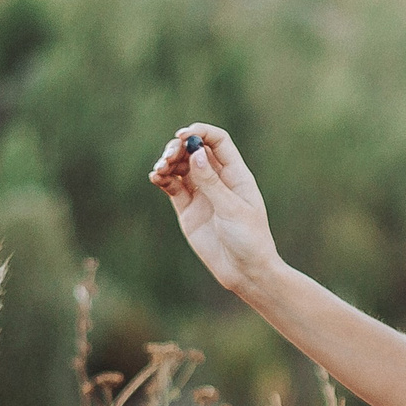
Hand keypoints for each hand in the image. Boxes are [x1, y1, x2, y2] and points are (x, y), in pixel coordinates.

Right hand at [148, 124, 281, 298]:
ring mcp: (202, 194)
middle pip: (194, 151)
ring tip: (160, 169)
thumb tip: (195, 153)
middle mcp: (217, 180)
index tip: (183, 135)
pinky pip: (172, 187)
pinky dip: (162, 179)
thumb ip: (211, 182)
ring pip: (180, 167)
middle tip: (169, 156)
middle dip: (178, 148)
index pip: (218, 142)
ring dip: (168, 162)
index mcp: (236, 174)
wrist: (245, 272)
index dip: (201, 133)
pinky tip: (156, 177)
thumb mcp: (232, 209)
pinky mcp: (188, 209)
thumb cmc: (249, 239)